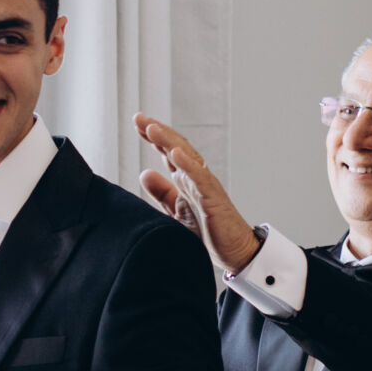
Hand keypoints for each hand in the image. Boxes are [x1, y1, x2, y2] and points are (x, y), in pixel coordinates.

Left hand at [134, 114, 259, 276]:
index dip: (153, 136)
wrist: (234, 252)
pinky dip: (188, 164)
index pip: (167, 151)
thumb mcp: (177, 212)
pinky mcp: (213, 198)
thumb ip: (162, 193)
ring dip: (169, 141)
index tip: (137, 122)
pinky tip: (176, 154)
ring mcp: (205, 185)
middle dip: (157, 131)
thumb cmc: (209, 232)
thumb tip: (143, 172)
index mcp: (185, 180)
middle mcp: (195, 177)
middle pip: (175, 147)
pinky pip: (200, 178)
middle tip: (139, 117)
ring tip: (153, 128)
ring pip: (187, 156)